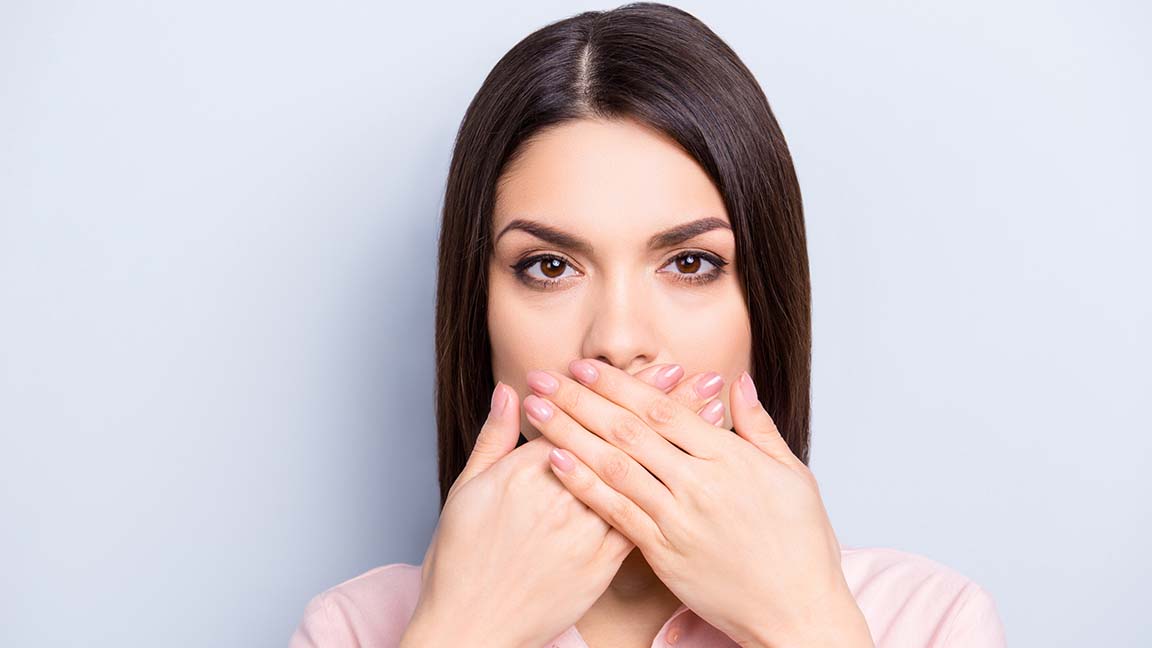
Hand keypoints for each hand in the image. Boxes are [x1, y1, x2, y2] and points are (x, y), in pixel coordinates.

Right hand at [404, 364, 726, 647]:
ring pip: (638, 478)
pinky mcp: (597, 566)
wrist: (471, 628)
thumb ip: (493, 438)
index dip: (624, 390)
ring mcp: (582, 534)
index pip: (583, 417)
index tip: (658, 367)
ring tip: (711, 416)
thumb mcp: (465, 491)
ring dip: (678, 444)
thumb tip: (508, 393)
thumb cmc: (461, 560)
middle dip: (664, 405)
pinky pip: (638, 524)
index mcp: (525, 474)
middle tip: (700, 376)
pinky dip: (669, 493)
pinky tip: (693, 474)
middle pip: (620, 441)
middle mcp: (560, 499)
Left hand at [523, 359, 873, 647]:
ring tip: (537, 411)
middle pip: (628, 431)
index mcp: (730, 459)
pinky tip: (557, 463)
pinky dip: (585, 485)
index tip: (586, 366)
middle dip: (580, 400)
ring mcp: (678, 520)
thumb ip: (758, 427)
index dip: (619, 384)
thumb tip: (737, 383)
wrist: (796, 611)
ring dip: (570, 435)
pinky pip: (616, 513)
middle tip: (544, 376)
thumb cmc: (801, 544)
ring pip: (613, 467)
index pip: (662, 410)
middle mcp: (699, 484)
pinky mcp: (664, 553)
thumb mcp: (793, 475)